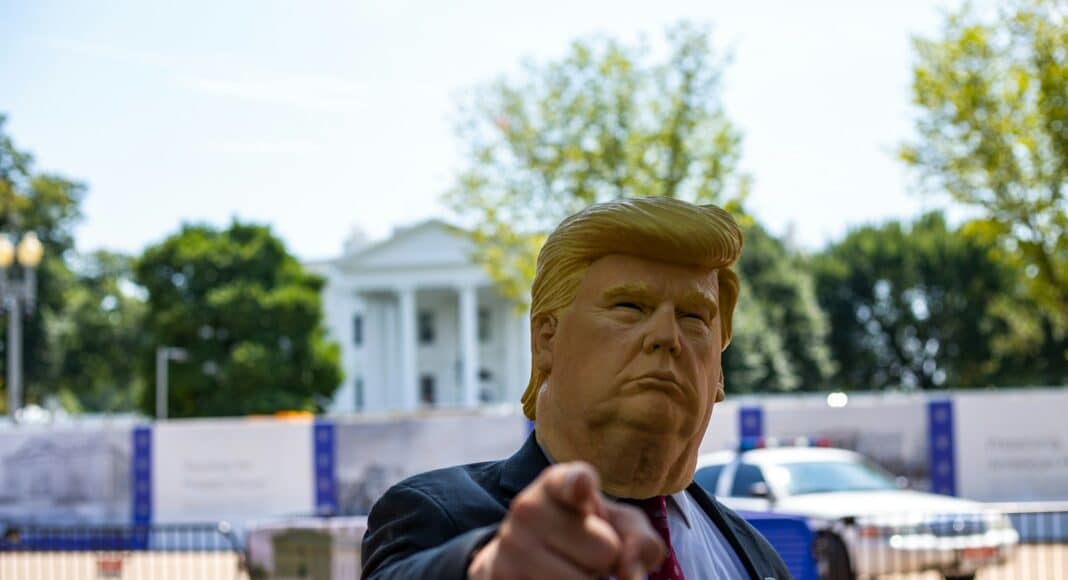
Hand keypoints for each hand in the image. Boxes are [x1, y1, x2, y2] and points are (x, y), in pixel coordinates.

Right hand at [468, 462, 665, 579]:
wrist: (522, 555)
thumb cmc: (585, 533)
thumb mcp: (619, 526)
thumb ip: (641, 540)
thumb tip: (630, 573)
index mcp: (557, 483)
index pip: (573, 482)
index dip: (579, 486)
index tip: (581, 488)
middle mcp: (528, 508)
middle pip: (604, 550)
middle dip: (604, 559)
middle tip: (582, 550)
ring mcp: (511, 545)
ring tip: (569, 566)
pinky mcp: (502, 576)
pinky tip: (553, 578)